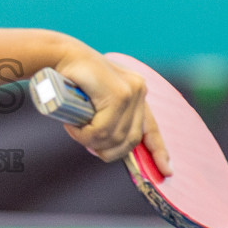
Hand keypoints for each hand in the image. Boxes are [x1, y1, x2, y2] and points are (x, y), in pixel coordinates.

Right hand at [53, 48, 171, 175]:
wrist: (60, 55)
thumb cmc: (72, 79)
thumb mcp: (95, 100)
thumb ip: (107, 116)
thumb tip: (109, 147)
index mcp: (136, 92)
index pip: (151, 128)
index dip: (159, 151)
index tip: (167, 171)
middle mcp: (139, 91)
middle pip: (130, 140)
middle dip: (107, 150)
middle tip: (85, 142)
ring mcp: (131, 92)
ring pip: (115, 136)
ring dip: (90, 141)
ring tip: (74, 129)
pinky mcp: (119, 95)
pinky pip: (103, 130)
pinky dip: (85, 134)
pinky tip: (73, 126)